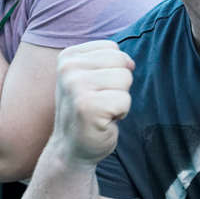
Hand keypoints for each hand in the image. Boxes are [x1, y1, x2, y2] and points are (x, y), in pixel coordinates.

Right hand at [51, 40, 134, 167]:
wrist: (70, 149)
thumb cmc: (87, 111)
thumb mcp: (91, 77)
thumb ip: (109, 61)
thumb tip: (131, 63)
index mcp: (68, 56)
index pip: (113, 49)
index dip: (113, 71)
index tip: (97, 89)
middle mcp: (68, 68)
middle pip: (121, 61)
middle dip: (119, 84)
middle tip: (101, 102)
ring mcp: (75, 86)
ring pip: (125, 79)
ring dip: (120, 99)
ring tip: (102, 111)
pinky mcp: (87, 106)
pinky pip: (125, 100)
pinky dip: (120, 113)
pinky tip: (103, 121)